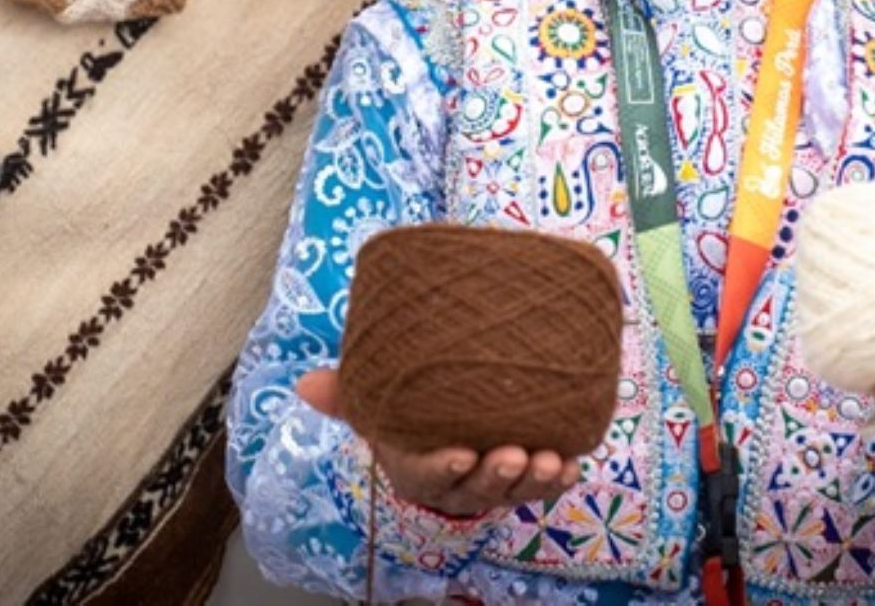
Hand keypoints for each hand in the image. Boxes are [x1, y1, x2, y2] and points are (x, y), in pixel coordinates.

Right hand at [295, 368, 581, 515]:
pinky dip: (559, 478)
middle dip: (496, 475)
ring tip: (548, 458)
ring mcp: (493, 484)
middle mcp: (456, 486)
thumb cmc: (408, 417)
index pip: (427, 476)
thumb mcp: (377, 407)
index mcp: (416, 470)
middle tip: (512, 454)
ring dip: (532, 479)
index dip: (442, 469)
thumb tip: (304, 382)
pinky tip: (571, 462)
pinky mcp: (525, 476)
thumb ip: (345, 396)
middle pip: (476, 489)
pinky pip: (544, 485)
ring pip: (513, 491)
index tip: (458, 454)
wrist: (443, 426)